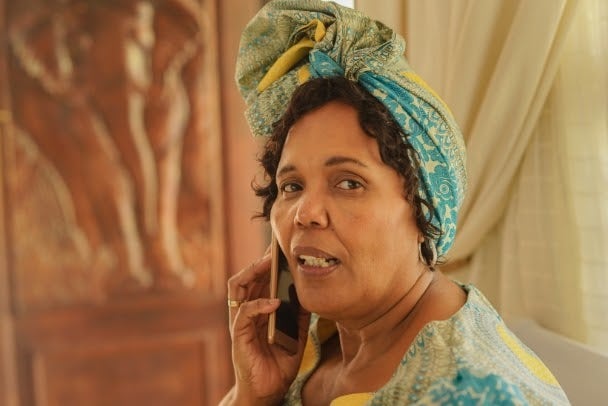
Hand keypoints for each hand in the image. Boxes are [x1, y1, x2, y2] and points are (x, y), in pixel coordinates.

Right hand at [226, 252, 310, 404]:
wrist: (269, 390)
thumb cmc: (280, 361)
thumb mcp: (296, 333)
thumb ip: (300, 313)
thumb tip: (310, 291)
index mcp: (258, 309)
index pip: (258, 279)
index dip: (266, 262)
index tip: (280, 248)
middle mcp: (246, 311)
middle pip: (246, 277)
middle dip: (260, 261)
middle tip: (275, 249)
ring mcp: (240, 323)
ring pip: (238, 288)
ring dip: (252, 273)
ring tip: (269, 263)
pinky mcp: (238, 336)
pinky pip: (244, 313)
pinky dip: (258, 305)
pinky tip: (274, 301)